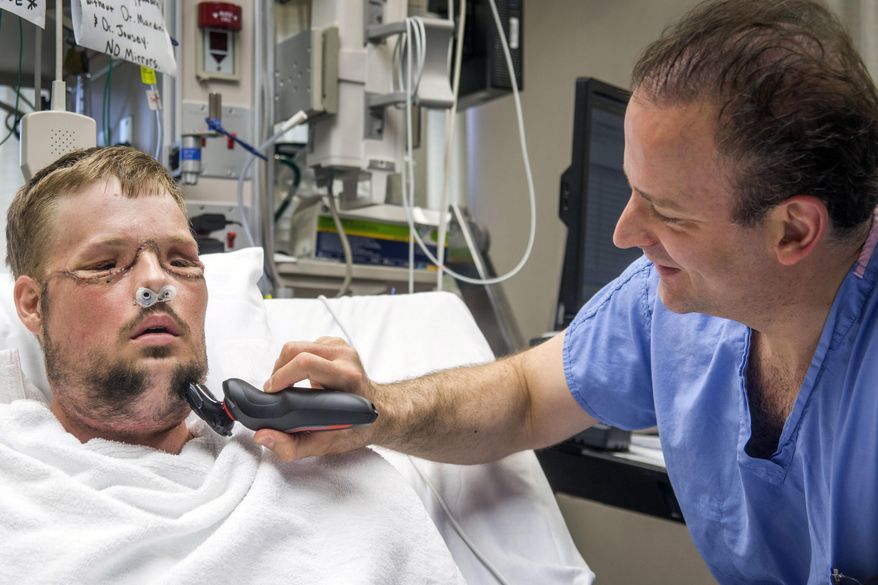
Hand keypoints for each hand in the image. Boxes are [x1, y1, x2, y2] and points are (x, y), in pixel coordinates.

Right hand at [253, 337, 380, 460]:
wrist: (378, 412)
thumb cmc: (354, 427)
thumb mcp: (324, 444)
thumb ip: (291, 446)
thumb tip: (263, 436)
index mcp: (346, 376)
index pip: (306, 363)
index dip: (282, 375)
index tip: (271, 392)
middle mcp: (345, 357)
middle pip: (295, 350)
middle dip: (277, 371)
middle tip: (275, 392)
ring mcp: (341, 347)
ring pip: (297, 346)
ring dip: (284, 366)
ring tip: (285, 386)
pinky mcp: (335, 343)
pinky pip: (304, 345)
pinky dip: (294, 361)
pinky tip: (299, 378)